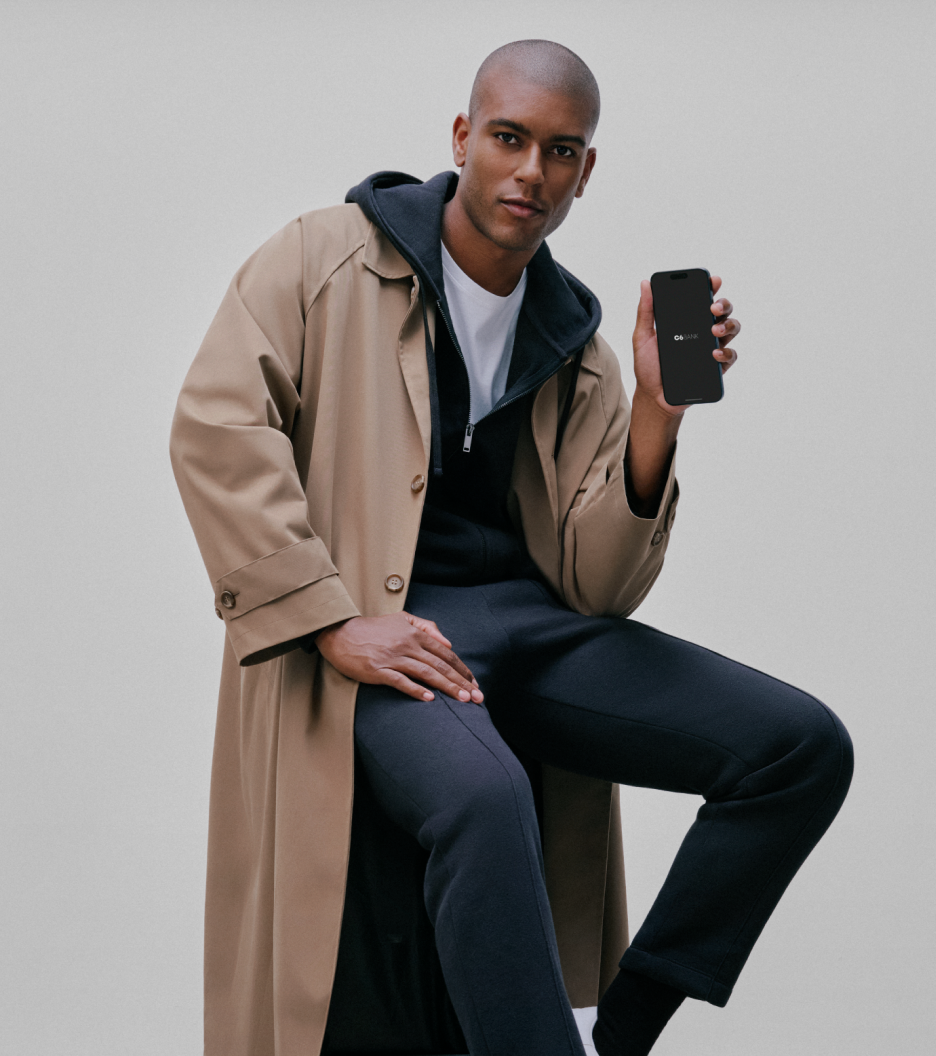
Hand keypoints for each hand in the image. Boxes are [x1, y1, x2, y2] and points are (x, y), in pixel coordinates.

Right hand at [314, 612, 483, 703]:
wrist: (340, 632)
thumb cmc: (373, 627)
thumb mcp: (401, 619)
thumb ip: (426, 627)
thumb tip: (448, 643)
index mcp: (415, 633)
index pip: (445, 653)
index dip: (462, 669)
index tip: (475, 683)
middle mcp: (407, 645)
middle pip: (441, 665)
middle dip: (462, 682)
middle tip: (478, 697)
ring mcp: (393, 658)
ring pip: (426, 674)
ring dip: (447, 688)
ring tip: (463, 700)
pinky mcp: (378, 670)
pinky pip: (401, 682)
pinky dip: (417, 690)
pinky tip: (430, 699)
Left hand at [632, 275, 740, 415]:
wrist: (653, 397)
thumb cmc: (648, 367)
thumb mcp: (642, 337)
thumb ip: (645, 311)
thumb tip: (645, 284)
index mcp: (687, 321)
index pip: (703, 299)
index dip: (710, 287)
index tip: (712, 280)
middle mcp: (703, 332)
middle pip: (723, 311)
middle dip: (723, 305)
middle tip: (713, 308)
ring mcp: (712, 348)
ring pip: (732, 329)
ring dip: (728, 326)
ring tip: (714, 331)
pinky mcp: (716, 368)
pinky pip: (730, 356)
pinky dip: (725, 353)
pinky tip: (714, 354)